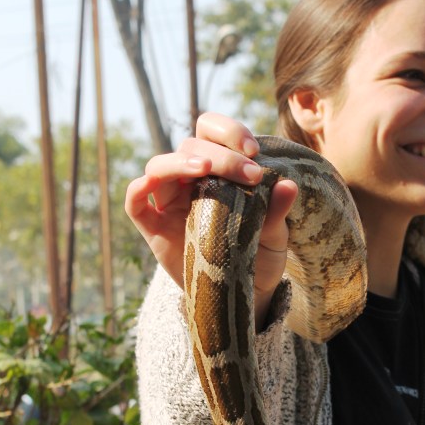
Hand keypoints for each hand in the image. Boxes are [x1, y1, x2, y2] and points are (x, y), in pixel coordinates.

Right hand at [125, 113, 297, 327]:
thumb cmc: (259, 255)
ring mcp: (170, 203)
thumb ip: (277, 211)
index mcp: (217, 170)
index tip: (254, 152)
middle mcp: (190, 181)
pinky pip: (135, 202)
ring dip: (180, 162)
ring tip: (205, 168)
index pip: (211, 131)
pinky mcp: (154, 228)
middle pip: (190, 146)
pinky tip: (150, 183)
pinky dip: (138, 189)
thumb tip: (289, 186)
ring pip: (159, 166)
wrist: (244, 294)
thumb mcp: (274, 235)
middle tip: (251, 174)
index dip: (229, 131)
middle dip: (221, 155)